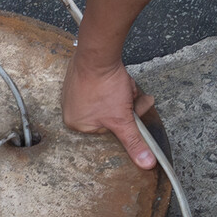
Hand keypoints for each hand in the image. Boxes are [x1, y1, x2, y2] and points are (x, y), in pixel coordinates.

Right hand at [61, 55, 156, 169]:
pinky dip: (112, 82)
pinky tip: (114, 76)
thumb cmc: (104, 84)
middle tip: (128, 94)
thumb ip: (134, 142)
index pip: (110, 128)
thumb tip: (145, 163)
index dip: (125, 117)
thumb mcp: (123, 119)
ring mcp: (73, 93)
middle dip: (125, 104)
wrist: (98, 53)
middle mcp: (71, 110)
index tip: (131, 108)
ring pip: (109, 100)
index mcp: (77, 124)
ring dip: (122, 92)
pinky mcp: (79, 78)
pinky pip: (101, 86)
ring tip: (122, 84)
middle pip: (110, 114)